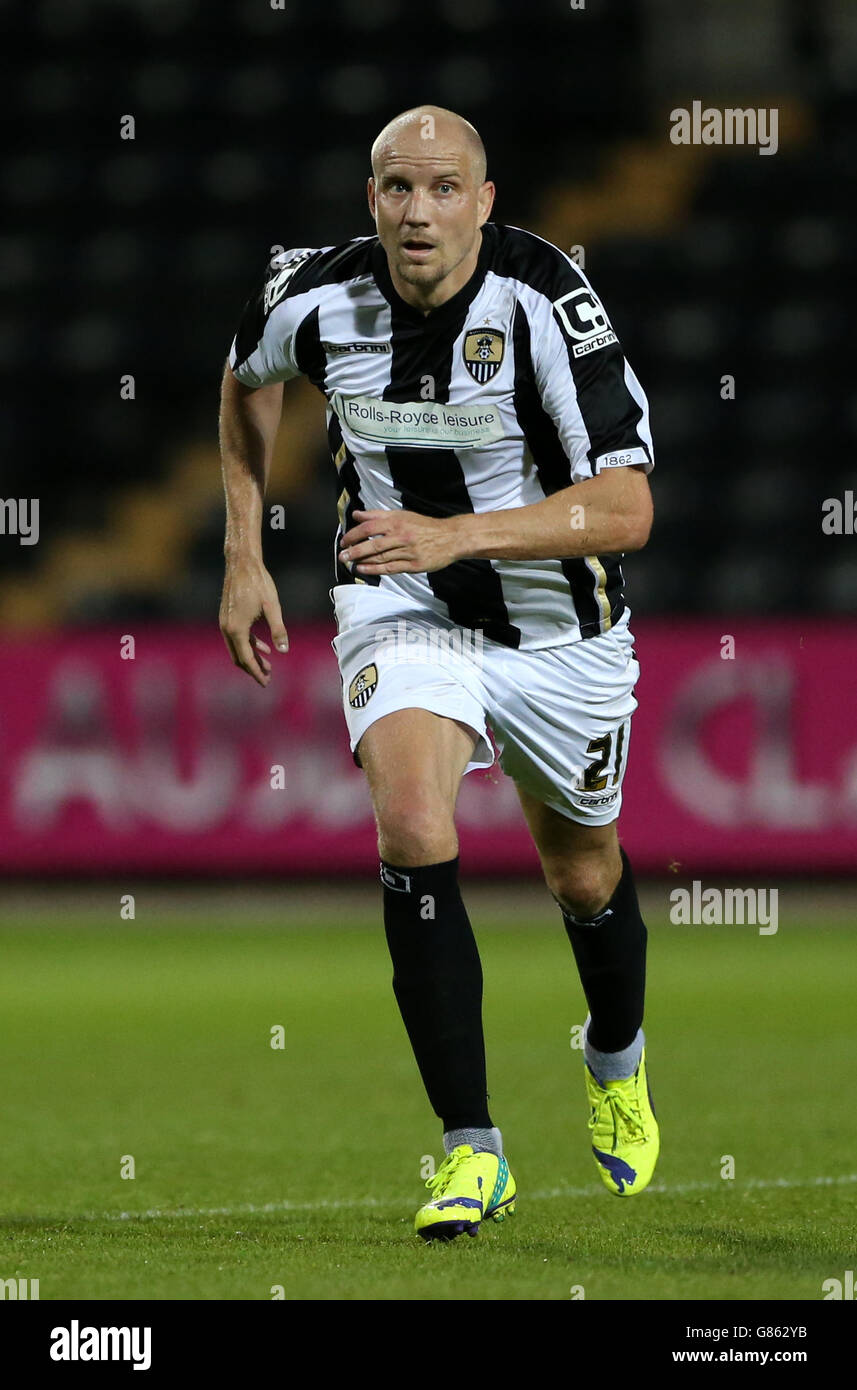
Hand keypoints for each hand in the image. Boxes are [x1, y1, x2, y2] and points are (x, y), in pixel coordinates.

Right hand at [219, 556, 287, 686]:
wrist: (241, 563)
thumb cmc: (258, 583)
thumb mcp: (272, 607)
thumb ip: (278, 630)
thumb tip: (284, 650)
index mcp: (237, 629)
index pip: (246, 658)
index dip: (256, 672)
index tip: (266, 683)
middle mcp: (227, 628)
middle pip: (239, 657)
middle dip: (253, 669)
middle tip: (269, 678)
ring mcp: (225, 622)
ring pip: (237, 648)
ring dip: (252, 658)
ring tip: (268, 665)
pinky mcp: (227, 616)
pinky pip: (237, 637)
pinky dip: (249, 645)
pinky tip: (264, 648)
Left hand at [339, 509, 462, 575]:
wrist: (450, 537)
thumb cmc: (424, 526)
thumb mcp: (402, 516)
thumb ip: (378, 515)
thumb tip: (357, 514)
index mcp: (397, 522)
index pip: (369, 527)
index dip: (354, 535)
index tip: (344, 541)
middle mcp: (401, 536)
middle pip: (372, 545)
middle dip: (354, 551)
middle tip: (342, 556)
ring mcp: (408, 551)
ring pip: (380, 558)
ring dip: (363, 562)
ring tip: (350, 563)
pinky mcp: (414, 565)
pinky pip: (391, 568)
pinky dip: (375, 569)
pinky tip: (363, 570)